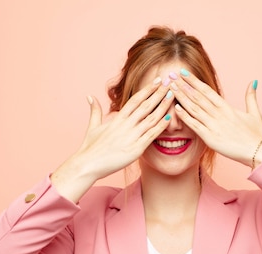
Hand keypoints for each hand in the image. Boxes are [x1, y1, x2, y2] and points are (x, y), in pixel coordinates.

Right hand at [51, 79, 173, 201]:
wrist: (88, 164)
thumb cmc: (90, 148)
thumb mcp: (92, 126)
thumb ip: (95, 110)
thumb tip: (90, 96)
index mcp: (117, 119)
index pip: (135, 100)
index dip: (147, 90)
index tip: (157, 81)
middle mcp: (125, 125)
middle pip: (146, 105)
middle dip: (159, 93)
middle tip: (170, 82)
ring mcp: (131, 136)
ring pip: (151, 118)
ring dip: (163, 106)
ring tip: (173, 96)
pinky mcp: (136, 149)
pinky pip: (151, 135)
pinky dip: (161, 126)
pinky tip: (170, 118)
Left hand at [170, 70, 261, 166]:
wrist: (258, 151)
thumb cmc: (256, 134)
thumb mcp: (255, 112)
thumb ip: (251, 96)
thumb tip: (253, 81)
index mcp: (227, 107)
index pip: (207, 90)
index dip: (194, 81)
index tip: (184, 73)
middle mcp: (219, 114)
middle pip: (197, 97)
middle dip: (183, 86)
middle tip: (171, 76)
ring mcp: (214, 125)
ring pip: (194, 108)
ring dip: (181, 97)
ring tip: (171, 88)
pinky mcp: (210, 138)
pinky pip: (195, 125)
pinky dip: (185, 117)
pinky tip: (176, 109)